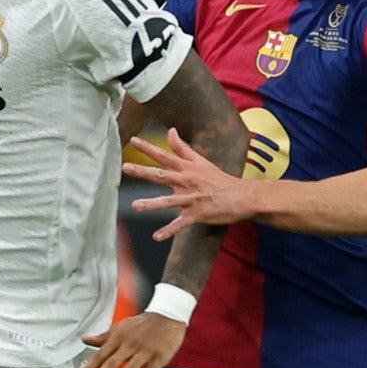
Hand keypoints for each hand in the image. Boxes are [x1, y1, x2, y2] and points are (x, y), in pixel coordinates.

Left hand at [79, 311, 186, 367]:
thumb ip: (103, 337)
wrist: (168, 315)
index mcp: (118, 337)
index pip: (99, 355)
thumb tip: (84, 339)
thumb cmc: (142, 324)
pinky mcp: (158, 358)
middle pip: (111, 365)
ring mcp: (144, 351)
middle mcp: (129, 344)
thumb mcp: (120, 328)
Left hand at [122, 128, 251, 241]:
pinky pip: (181, 223)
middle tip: (125, 167)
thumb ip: (182, 147)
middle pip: (162, 175)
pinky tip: (156, 237)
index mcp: (187, 168)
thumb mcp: (200, 160)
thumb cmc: (218, 179)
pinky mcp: (197, 214)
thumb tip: (170, 130)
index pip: (165, 155)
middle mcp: (187, 181)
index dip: (148, 148)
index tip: (132, 140)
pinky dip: (169, 230)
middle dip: (143, 171)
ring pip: (169, 201)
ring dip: (152, 204)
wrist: (241, 196)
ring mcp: (192, 199)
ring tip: (135, 206)